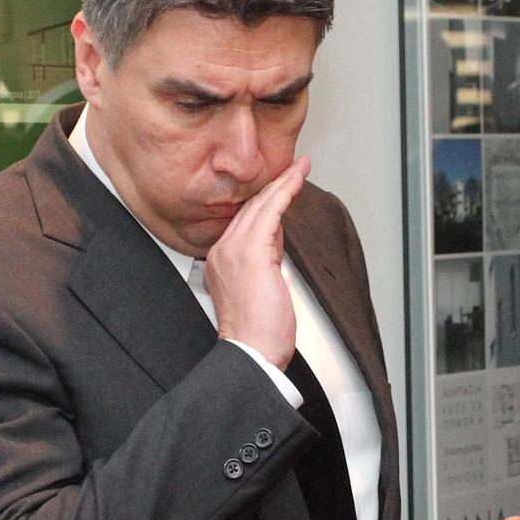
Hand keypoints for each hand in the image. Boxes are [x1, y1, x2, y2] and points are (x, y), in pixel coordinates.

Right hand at [206, 157, 309, 368]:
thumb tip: (277, 240)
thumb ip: (265, 259)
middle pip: (250, 209)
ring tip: (299, 168)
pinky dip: (284, 193)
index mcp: (221, 260)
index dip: (265, 202)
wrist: (251, 353)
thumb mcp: (261, 288)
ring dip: (283, 184)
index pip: (245, 222)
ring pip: (260, 206)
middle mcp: (222, 251)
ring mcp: (233, 250)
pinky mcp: (250, 252)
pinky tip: (295, 180)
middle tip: (294, 167)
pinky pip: (270, 213)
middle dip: (274, 186)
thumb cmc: (257, 334)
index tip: (281, 188)